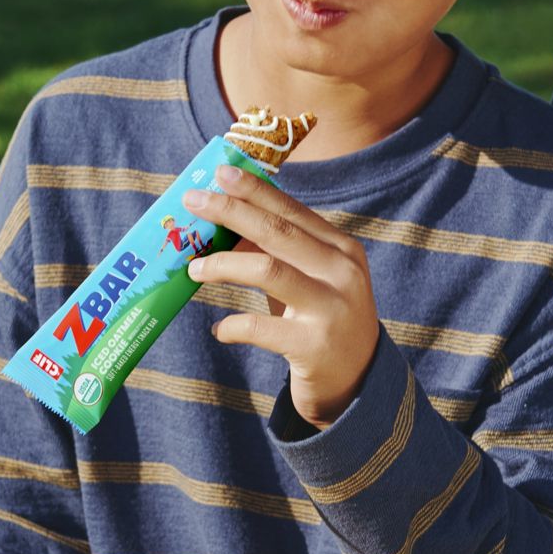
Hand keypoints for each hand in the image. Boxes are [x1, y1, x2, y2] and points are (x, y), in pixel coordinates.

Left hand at [183, 163, 379, 429]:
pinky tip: (219, 330)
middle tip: (193, 201)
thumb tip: (226, 224)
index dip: (254, 190)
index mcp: (343, 249)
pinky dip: (231, 326)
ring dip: (222, 265)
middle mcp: (342, 272)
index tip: (220, 172)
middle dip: (232, 211)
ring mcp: (331, 308)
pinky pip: (259, 327)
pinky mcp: (313, 345)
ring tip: (193, 269)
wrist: (359, 381)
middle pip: (278, 231)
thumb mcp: (313, 280)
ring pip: (268, 270)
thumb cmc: (325, 321)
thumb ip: (280, 252)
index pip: (292, 211)